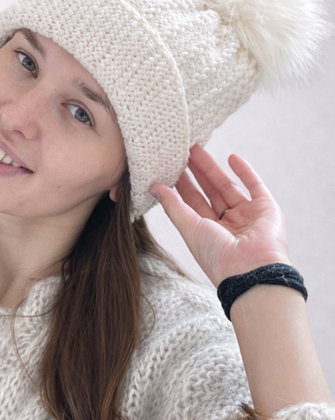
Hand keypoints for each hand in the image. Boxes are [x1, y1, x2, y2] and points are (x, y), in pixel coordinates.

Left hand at [149, 144, 289, 286]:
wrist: (251, 270)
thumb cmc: (217, 256)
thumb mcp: (190, 228)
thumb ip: (173, 206)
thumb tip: (153, 188)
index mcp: (208, 232)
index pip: (192, 203)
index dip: (182, 185)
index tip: (170, 167)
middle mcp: (227, 224)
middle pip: (209, 192)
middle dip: (196, 172)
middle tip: (182, 151)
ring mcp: (247, 216)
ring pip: (227, 186)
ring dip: (213, 168)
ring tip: (196, 148)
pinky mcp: (266, 209)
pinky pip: (255, 186)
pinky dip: (245, 171)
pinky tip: (231, 157)